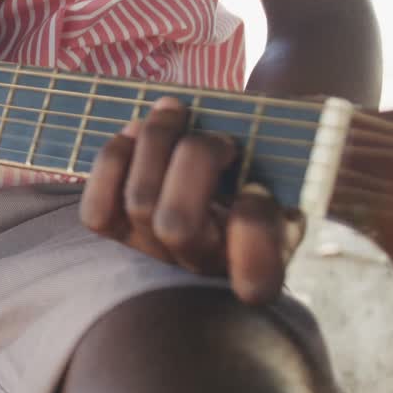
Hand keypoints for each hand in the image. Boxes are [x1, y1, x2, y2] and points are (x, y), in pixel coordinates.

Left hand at [79, 96, 301, 303]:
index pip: (254, 281)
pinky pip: (97, 211)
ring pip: (138, 202)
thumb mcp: (296, 159)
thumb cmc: (270, 155)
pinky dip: (113, 161)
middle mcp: (205, 264)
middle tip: (220, 136)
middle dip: (196, 158)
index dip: (251, 229)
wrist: (233, 159)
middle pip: (177, 225)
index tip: (259, 188)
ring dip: (155, 141)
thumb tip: (269, 149)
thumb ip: (288, 159)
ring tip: (174, 111)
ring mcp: (157, 250)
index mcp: (264, 258)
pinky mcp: (120, 230)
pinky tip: (134, 134)